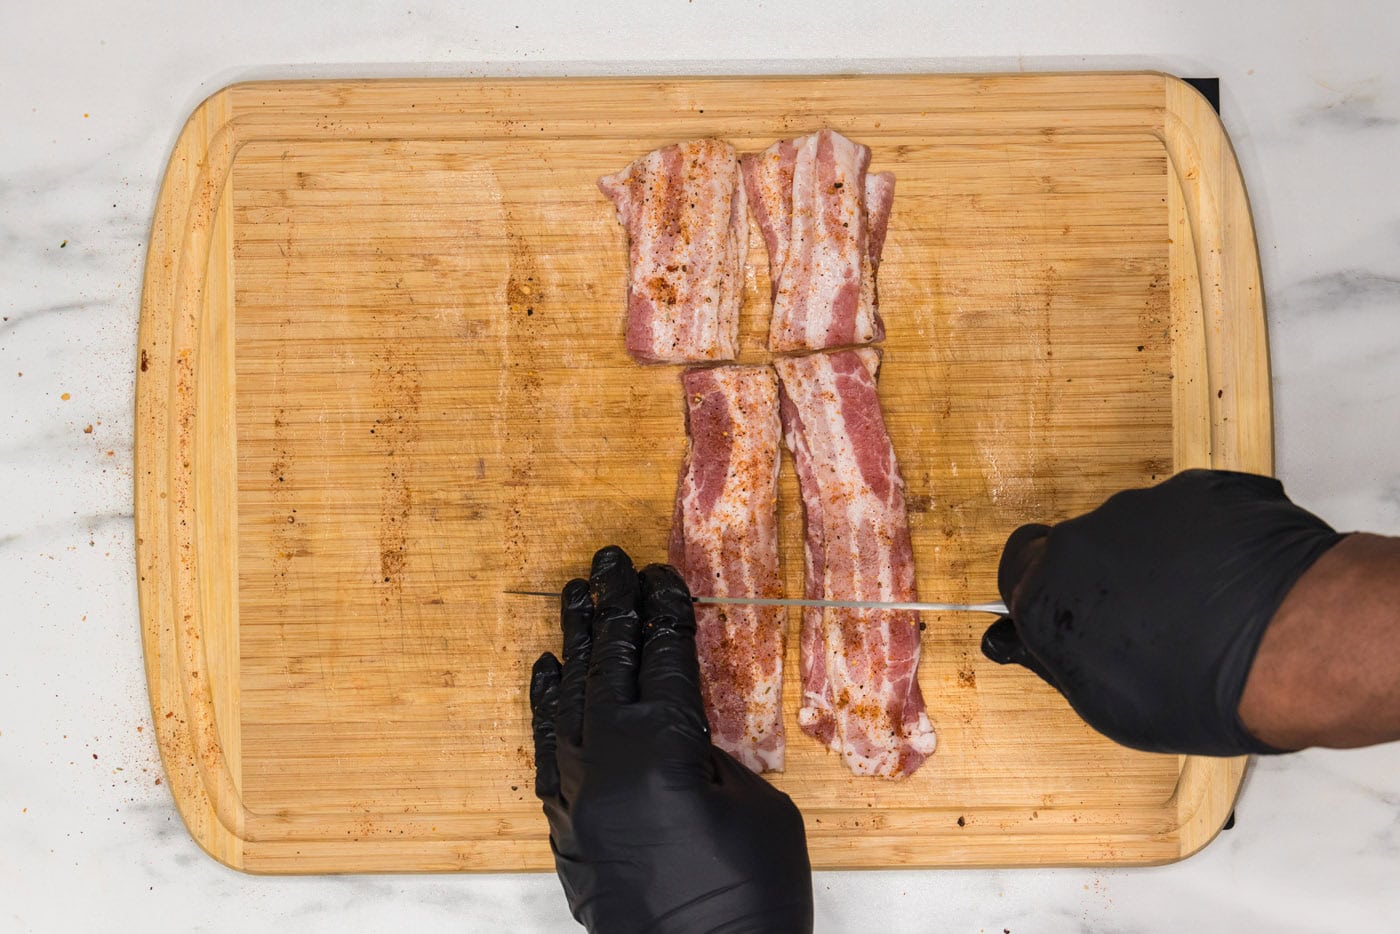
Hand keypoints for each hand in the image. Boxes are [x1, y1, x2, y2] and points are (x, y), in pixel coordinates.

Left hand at [529, 546, 812, 933]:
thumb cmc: (751, 900)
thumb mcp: (757, 810)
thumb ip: (712, 753)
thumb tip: (679, 725)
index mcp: (661, 752)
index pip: (661, 661)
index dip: (664, 613)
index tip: (660, 575)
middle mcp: (606, 764)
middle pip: (608, 666)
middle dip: (613, 608)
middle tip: (611, 562)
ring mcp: (577, 794)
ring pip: (569, 698)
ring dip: (575, 641)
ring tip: (575, 593)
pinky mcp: (565, 825)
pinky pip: (547, 748)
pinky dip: (546, 704)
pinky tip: (547, 669)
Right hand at [981, 469, 1343, 755]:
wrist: (1288, 644)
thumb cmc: (1200, 688)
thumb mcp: (1105, 705)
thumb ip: (1057, 660)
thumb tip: (1028, 641)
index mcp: (1048, 590)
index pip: (1015, 568)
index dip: (1038, 588)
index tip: (1062, 607)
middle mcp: (1084, 537)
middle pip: (1080, 548)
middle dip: (1104, 578)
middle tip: (1146, 622)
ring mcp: (1144, 506)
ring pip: (1137, 528)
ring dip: (1158, 558)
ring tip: (1204, 608)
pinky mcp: (1201, 489)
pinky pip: (1192, 512)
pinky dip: (1206, 539)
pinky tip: (1234, 581)